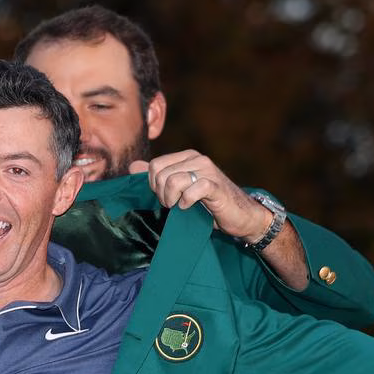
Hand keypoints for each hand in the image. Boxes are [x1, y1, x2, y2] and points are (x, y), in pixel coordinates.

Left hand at [144, 150, 272, 240]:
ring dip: (172, 199)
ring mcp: (207, 171)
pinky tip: (190, 207)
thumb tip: (133, 167)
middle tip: (172, 205)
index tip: (165, 197)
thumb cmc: (209, 204)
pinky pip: (192, 190)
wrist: (240, 216)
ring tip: (179, 206)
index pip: (155, 165)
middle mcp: (197, 159)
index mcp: (187, 156)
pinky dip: (186, 202)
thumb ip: (158, 177)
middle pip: (161, 174)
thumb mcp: (180, 189)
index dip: (153, 185)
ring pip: (173, 180)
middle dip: (161, 194)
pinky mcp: (215, 186)